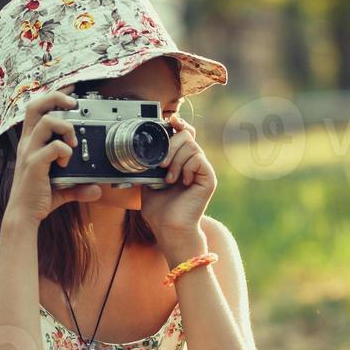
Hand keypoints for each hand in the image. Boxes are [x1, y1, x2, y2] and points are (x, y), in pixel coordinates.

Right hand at [4, 91, 102, 224]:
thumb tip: (97, 189)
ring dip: (65, 127)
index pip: (37, 109)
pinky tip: (66, 161)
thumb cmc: (38, 198)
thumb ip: (80, 186)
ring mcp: (30, 152)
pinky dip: (64, 150)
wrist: (23, 215)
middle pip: (35, 106)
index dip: (53, 96)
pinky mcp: (34, 165)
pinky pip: (51, 147)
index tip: (71, 92)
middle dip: (55, 98)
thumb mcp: (62, 188)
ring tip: (73, 142)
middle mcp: (28, 143)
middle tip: (73, 104)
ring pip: (45, 122)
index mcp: (31, 142)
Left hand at [140, 113, 215, 262]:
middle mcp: (194, 163)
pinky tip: (182, 181)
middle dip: (170, 145)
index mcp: (181, 161)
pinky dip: (186, 167)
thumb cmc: (159, 210)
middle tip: (161, 164)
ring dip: (176, 159)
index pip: (184, 133)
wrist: (169, 228)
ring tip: (169, 178)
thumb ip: (149, 162)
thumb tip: (141, 145)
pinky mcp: (208, 178)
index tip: (168, 120)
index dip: (177, 124)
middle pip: (187, 135)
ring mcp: (202, 170)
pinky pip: (198, 159)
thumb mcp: (148, 180)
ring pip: (191, 146)